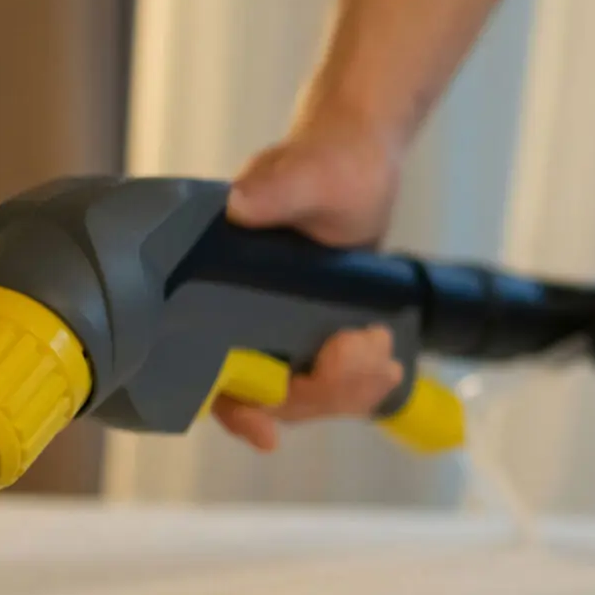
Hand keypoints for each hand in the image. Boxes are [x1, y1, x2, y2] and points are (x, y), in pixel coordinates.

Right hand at [210, 105, 409, 450]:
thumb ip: (276, 187)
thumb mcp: (304, 173)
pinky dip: (357, 382)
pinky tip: (386, 365)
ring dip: (348, 388)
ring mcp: (277, 329)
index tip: (265, 434)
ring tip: (383, 352)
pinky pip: (328, 379)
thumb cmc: (327, 161)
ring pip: (304, 394)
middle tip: (368, 346)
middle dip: (323, 388)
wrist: (359, 161)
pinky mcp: (311, 331)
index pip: (208, 370)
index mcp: (214, 285)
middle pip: (271, 394)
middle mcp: (239, 316)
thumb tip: (240, 203)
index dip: (234, 407)